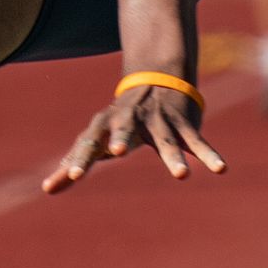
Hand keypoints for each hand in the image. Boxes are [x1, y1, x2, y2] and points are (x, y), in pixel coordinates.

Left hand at [43, 78, 226, 194]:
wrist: (157, 78)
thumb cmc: (120, 120)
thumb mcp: (97, 137)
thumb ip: (72, 163)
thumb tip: (47, 188)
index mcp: (105, 124)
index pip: (89, 142)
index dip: (80, 157)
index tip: (71, 176)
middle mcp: (130, 119)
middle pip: (123, 128)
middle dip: (120, 138)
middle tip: (117, 152)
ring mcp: (158, 119)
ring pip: (166, 139)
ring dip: (173, 157)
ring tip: (182, 176)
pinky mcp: (182, 122)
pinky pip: (196, 140)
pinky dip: (208, 154)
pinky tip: (221, 169)